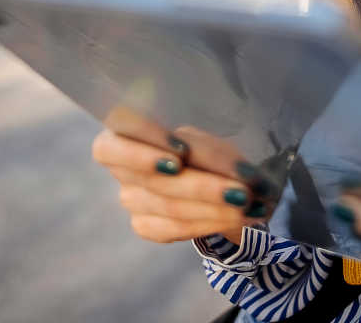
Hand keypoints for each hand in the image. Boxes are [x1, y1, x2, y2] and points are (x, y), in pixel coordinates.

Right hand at [93, 109, 272, 244]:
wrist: (213, 181)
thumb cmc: (205, 152)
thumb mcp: (208, 142)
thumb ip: (205, 151)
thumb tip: (218, 169)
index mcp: (127, 132)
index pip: (113, 142)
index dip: (143, 148)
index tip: (182, 152)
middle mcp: (121, 168)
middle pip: (153, 180)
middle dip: (200, 186)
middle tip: (240, 190)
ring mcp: (131, 199)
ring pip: (169, 207)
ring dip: (213, 207)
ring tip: (247, 203)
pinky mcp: (146, 226)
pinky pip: (176, 228)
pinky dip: (209, 222)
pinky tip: (235, 217)